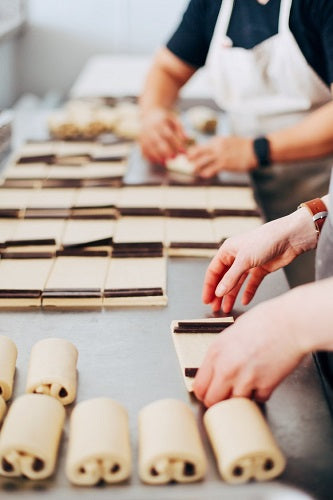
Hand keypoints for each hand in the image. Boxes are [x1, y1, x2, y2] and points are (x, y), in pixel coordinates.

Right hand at [140, 108, 186, 163]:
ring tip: (165, 163)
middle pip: (158, 142)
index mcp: (160, 123)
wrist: (150, 113)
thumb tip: (187, 139)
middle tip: (174, 158)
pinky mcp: (140, 140)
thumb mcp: (174, 120)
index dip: (176, 144)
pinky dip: (149, 157)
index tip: (183, 152)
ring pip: (149, 147)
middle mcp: (150, 129)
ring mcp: (144, 135)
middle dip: (166, 151)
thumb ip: (180, 130)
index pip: (169, 135)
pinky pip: (143, 150)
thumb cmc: (165, 119)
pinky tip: (157, 162)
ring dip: (157, 156)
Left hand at [187, 136, 257, 177]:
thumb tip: (210, 151)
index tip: (188, 157)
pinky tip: (203, 175)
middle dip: (190, 158)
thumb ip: (218, 146)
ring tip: (193, 171)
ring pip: (202, 161)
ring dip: (196, 167)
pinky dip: (206, 172)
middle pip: (198, 152)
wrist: (256, 150)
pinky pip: (212, 169)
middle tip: (186, 164)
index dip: (192, 152)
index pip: (200, 146)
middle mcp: (216, 146)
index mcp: (217, 140)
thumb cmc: (243, 148)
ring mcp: (220, 154)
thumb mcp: (229, 142)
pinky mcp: (225, 163)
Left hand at [193, 298, 305, 406]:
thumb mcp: (232, 333)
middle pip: (212, 401)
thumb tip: (217, 369)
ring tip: (249, 383)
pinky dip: (261, 394)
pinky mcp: (265, 386)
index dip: (205, 392)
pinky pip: (258, 399)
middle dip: (219, 402)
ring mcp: (245, 379)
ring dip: (241, 398)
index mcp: (216, 352)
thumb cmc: (265, 321)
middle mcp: (226, 368)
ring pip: (234, 405)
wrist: (290, 323)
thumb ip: (221, 354)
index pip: (199, 386)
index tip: (212, 392)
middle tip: (227, 396)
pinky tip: (264, 379)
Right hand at [203, 209, 317, 312]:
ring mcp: (249, 263)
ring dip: (232, 295)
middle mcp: (237, 257)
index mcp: (228, 250)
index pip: (214, 271)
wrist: (289, 238)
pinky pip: (251, 283)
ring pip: (237, 283)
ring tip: (227, 308)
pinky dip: (248, 292)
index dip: (209, 286)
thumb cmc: (265, 240)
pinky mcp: (261, 269)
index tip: (206, 300)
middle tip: (215, 307)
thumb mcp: (244, 261)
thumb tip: (219, 292)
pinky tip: (245, 301)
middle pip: (224, 278)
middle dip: (219, 293)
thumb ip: (231, 278)